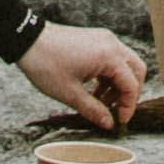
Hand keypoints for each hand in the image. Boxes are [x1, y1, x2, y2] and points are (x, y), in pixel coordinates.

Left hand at [19, 23, 149, 132]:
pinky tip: (94, 90)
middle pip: (136, 70)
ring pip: (124, 64)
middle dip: (129, 93)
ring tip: (99, 102)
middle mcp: (111, 44)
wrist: (27, 39)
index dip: (128, 106)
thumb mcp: (69, 93)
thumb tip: (109, 124)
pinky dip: (109, 75)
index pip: (131, 84)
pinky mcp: (96, 39)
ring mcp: (104, 39)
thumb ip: (93, 110)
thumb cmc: (46, 65)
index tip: (119, 121)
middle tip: (116, 110)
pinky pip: (112, 58)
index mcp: (108, 56)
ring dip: (117, 85)